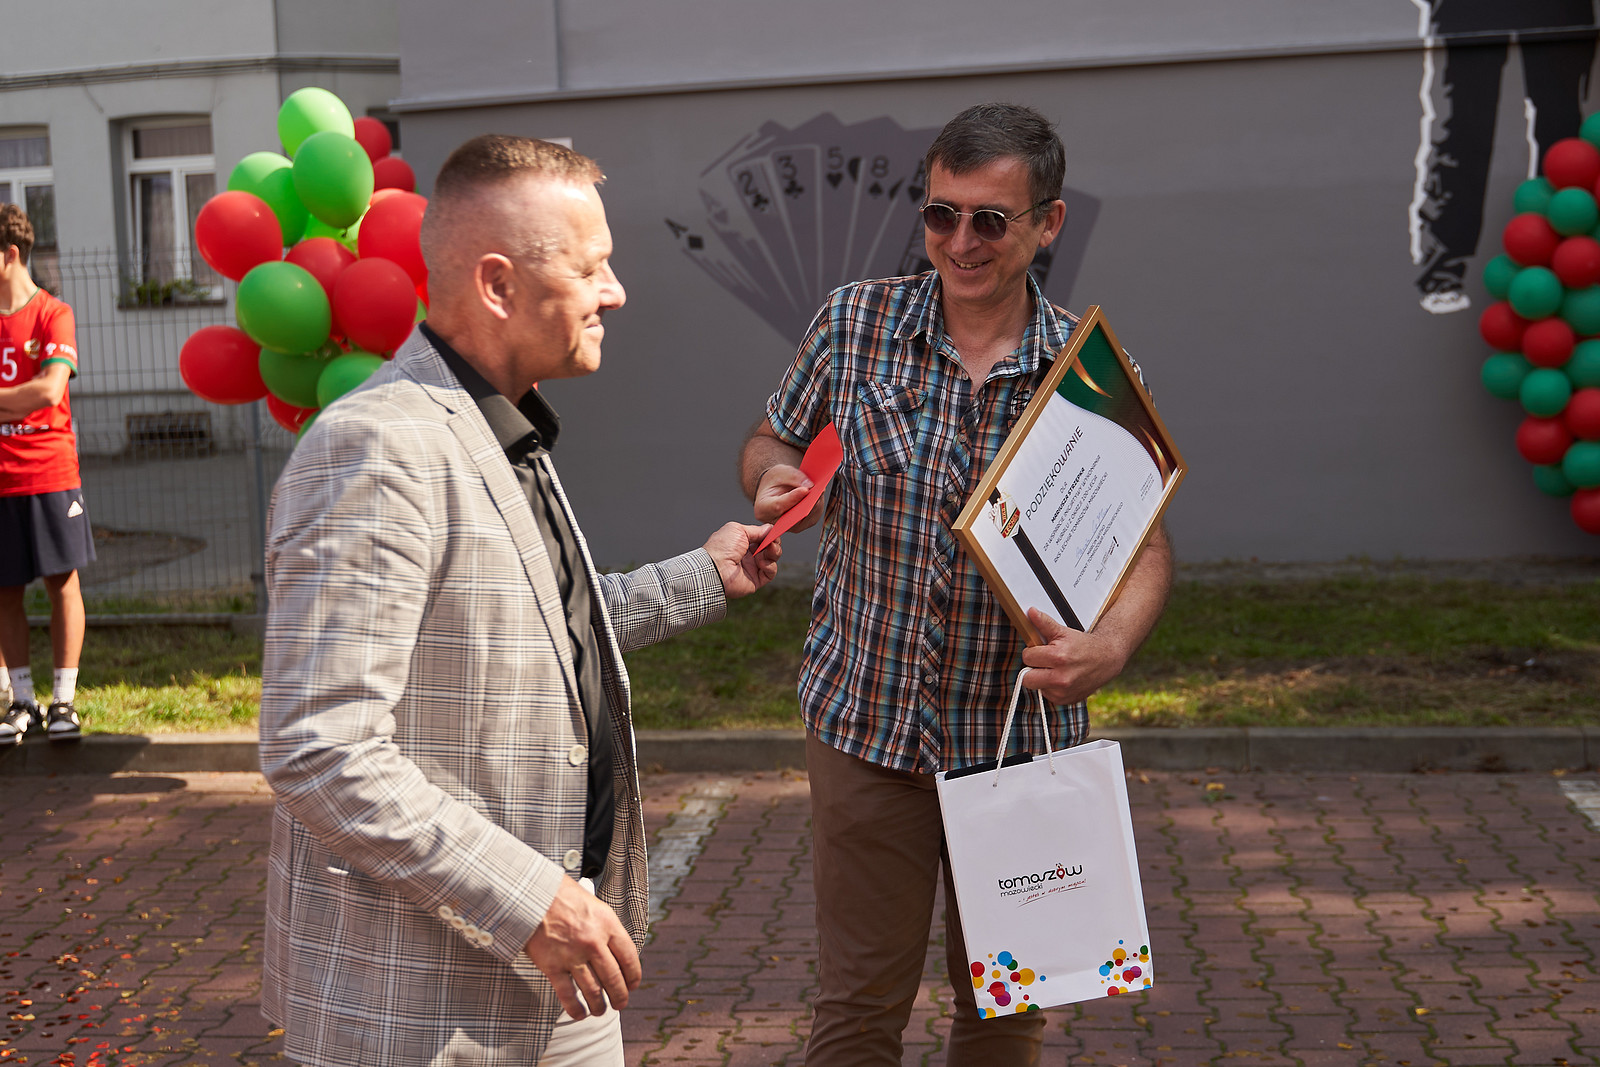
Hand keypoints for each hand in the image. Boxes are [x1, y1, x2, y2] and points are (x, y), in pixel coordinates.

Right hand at [524, 876, 641, 1019]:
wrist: (531, 894)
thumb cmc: (562, 895)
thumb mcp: (594, 904)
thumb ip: (606, 927)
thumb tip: (616, 950)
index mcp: (608, 925)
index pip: (629, 957)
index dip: (634, 976)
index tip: (633, 985)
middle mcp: (593, 942)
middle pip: (614, 978)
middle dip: (620, 996)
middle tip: (620, 1004)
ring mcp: (573, 956)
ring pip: (593, 991)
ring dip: (599, 1006)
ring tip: (600, 1011)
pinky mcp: (552, 966)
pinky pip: (567, 995)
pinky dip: (575, 1008)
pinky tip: (580, 1014)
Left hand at [703, 522, 780, 598]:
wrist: (715, 568)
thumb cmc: (721, 548)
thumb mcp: (738, 530)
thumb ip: (757, 530)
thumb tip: (769, 529)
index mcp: (741, 542)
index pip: (762, 537)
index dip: (769, 534)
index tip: (774, 532)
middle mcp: (747, 555)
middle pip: (769, 548)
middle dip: (774, 543)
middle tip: (773, 541)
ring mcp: (751, 567)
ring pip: (772, 559)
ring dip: (774, 552)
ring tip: (768, 550)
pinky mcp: (755, 580)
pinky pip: (770, 573)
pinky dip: (770, 566)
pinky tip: (762, 562)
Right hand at [753, 464, 820, 531]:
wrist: (775, 489)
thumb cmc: (774, 482)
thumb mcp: (779, 472)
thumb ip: (793, 476)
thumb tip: (809, 486)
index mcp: (763, 509)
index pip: (778, 506)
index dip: (792, 499)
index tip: (805, 490)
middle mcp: (775, 522)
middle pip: (795, 516)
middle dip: (808, 503)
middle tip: (819, 490)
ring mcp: (789, 526)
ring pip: (806, 518)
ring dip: (815, 504)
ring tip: (821, 490)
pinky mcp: (802, 525)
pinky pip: (813, 517)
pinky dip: (817, 506)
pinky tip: (820, 495)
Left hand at [1018, 609, 1130, 704]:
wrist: (1107, 659)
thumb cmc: (1083, 645)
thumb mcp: (1063, 632)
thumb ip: (1044, 623)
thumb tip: (1030, 612)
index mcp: (1058, 657)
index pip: (1027, 657)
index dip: (1032, 652)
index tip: (1041, 650)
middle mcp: (1061, 678)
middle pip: (1027, 678)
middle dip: (1032, 669)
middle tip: (1044, 662)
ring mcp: (1064, 691)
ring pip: (1036, 687)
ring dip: (1041, 679)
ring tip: (1055, 669)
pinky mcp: (1066, 700)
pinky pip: (1046, 695)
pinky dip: (1050, 688)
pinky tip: (1061, 678)